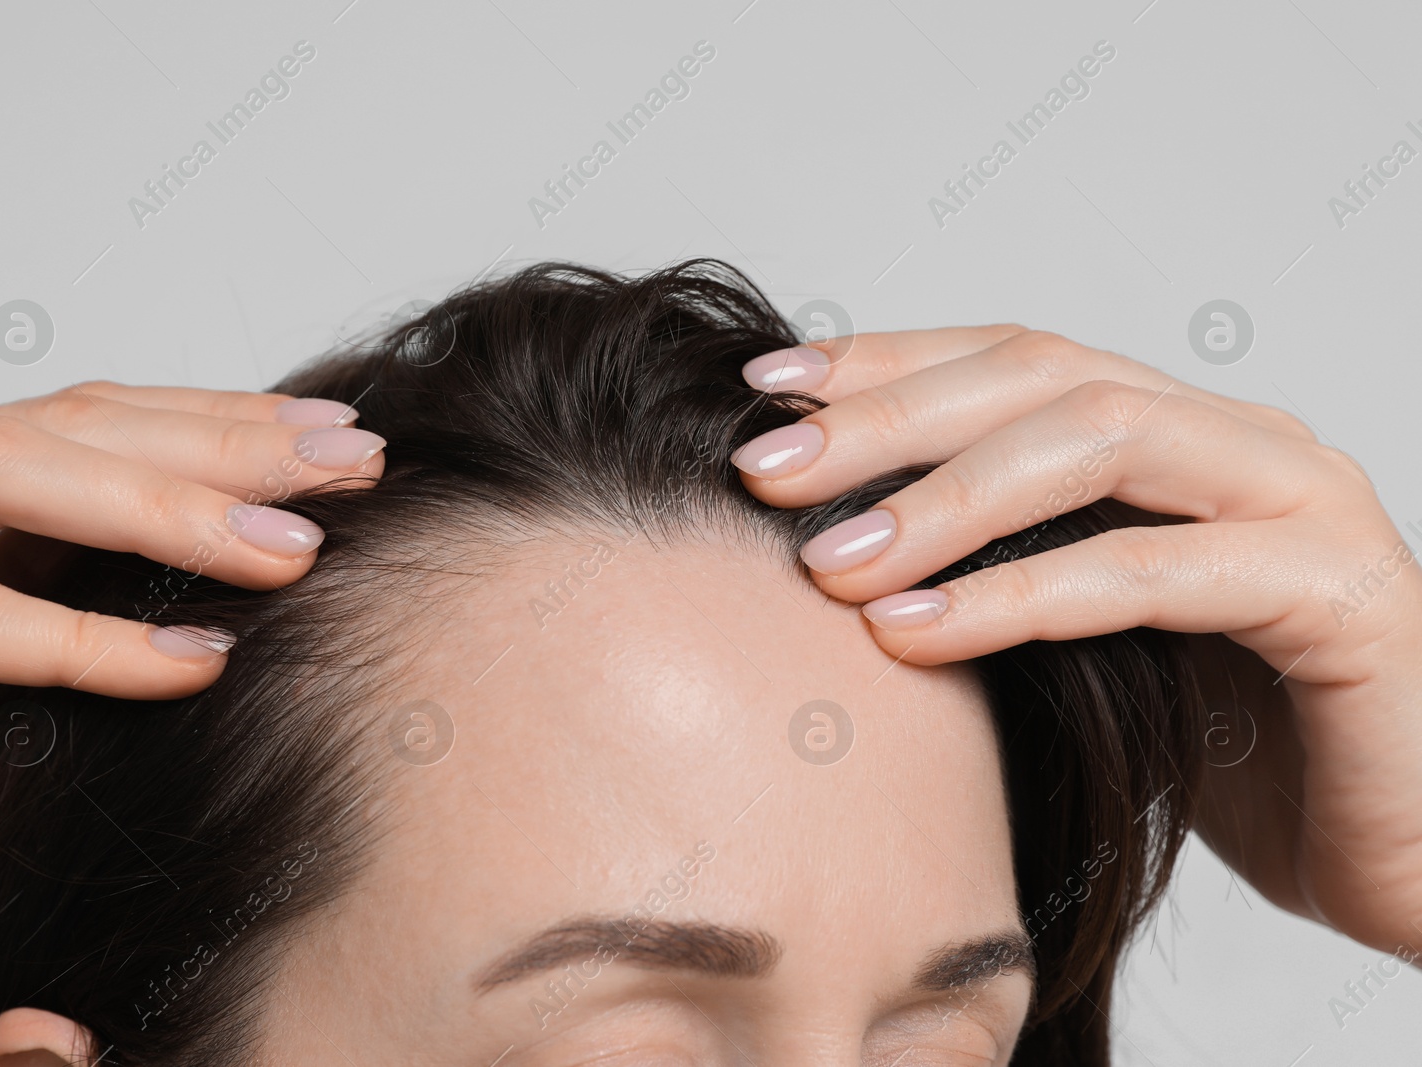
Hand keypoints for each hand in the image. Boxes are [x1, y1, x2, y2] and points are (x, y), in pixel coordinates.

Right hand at [0, 382, 383, 855]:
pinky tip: (189, 657)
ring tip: (294, 549)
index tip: (337, 439)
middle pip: (63, 421)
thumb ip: (41, 584)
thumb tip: (190, 574)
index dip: (214, 416)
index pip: (83, 414)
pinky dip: (70, 639)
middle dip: (218, 438)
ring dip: (163, 504)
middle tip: (356, 467)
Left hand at [731, 326, 1421, 957]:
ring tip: (826, 562)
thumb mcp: (1095, 644)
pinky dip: (1022, 598)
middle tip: (765, 470)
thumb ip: (1009, 573)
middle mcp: (1244, 441)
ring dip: (944, 500)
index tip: (765, 393)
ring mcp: (1303, 502)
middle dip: (890, 418)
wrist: (1410, 851)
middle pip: (1042, 377)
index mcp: (1184, 435)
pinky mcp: (1341, 594)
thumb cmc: (1239, 753)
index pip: (1013, 360)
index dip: (886, 363)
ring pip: (1101, 443)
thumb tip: (834, 550)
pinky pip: (1154, 573)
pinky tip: (912, 635)